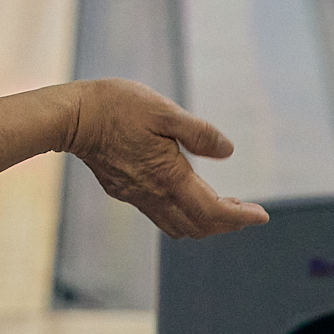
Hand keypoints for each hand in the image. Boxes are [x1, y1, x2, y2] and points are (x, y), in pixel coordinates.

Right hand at [66, 80, 269, 238]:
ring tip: (218, 204)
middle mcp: (153, 193)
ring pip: (176, 225)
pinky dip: (179, 210)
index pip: (212, 212)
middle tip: (244, 210)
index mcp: (168, 176)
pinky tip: (180, 189)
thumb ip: (199, 133)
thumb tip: (227, 150)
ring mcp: (135, 195)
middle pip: (196, 226)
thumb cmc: (116, 107)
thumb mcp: (164, 111)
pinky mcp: (121, 189)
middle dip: (224, 223)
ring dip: (201, 221)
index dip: (240, 218)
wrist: (72, 117)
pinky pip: (157, 212)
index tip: (261, 216)